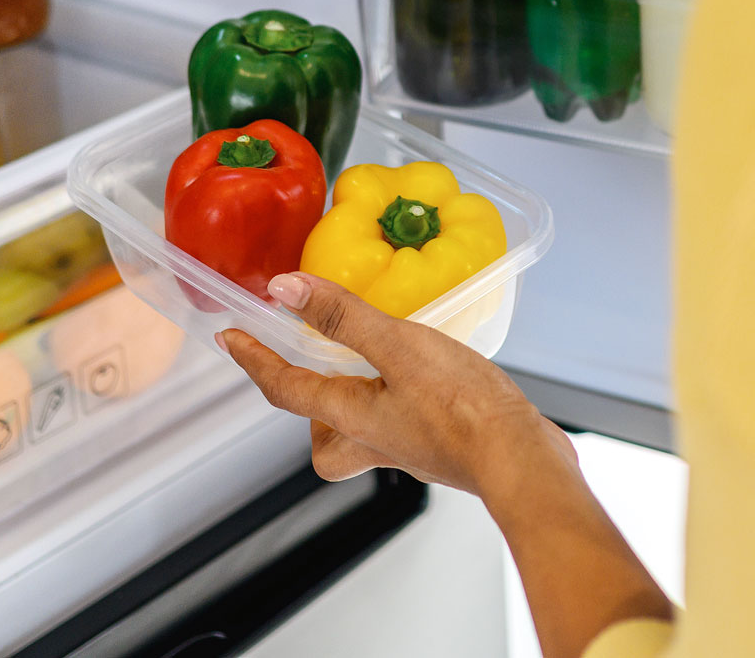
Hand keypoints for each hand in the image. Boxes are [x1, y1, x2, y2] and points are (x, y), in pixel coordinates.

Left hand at [219, 271, 577, 501]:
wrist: (522, 462)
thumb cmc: (464, 411)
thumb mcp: (397, 347)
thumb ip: (342, 316)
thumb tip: (286, 291)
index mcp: (352, 416)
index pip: (286, 389)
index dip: (254, 360)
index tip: (231, 340)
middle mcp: (374, 441)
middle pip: (321, 435)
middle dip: (308, 404)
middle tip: (309, 367)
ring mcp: (408, 448)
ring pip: (361, 436)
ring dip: (353, 404)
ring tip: (368, 366)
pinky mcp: (441, 445)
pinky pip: (401, 426)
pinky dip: (399, 401)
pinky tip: (425, 377)